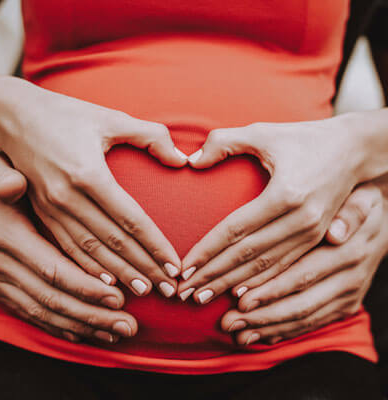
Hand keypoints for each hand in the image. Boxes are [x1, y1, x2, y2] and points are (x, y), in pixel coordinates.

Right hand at [0, 76, 186, 297]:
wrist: (12, 115)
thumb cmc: (66, 114)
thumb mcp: (111, 118)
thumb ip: (151, 136)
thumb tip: (182, 159)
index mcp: (89, 174)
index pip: (132, 221)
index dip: (155, 246)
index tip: (175, 266)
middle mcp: (68, 197)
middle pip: (114, 243)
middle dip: (143, 269)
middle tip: (167, 290)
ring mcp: (52, 208)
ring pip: (91, 252)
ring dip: (120, 274)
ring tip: (144, 292)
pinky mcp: (42, 212)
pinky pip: (68, 247)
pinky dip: (88, 268)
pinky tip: (106, 283)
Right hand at [0, 152, 136, 342]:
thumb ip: (1, 177)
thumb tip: (12, 185)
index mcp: (10, 237)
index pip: (54, 269)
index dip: (87, 286)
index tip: (120, 297)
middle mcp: (4, 266)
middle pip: (55, 299)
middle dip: (95, 314)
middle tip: (130, 325)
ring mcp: (0, 282)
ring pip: (46, 313)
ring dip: (84, 326)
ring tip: (117, 333)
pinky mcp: (2, 291)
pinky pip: (33, 316)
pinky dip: (61, 328)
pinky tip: (85, 334)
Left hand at [178, 117, 362, 302]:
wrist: (355, 149)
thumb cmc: (304, 138)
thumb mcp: (263, 132)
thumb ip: (224, 142)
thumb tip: (191, 161)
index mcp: (285, 194)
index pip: (235, 230)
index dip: (207, 251)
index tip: (184, 268)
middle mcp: (300, 220)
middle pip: (247, 255)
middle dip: (213, 275)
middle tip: (185, 292)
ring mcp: (311, 233)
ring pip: (264, 267)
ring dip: (231, 285)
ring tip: (203, 297)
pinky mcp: (316, 238)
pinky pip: (282, 266)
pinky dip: (259, 283)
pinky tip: (239, 294)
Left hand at [221, 183, 387, 344]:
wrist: (383, 226)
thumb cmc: (359, 206)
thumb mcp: (361, 200)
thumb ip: (350, 213)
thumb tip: (336, 232)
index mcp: (347, 252)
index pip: (302, 275)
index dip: (270, 289)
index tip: (239, 298)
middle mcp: (349, 279)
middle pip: (299, 304)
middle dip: (261, 316)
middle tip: (228, 322)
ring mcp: (347, 296)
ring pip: (303, 319)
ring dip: (268, 328)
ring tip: (237, 334)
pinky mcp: (345, 306)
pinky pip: (313, 324)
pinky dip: (285, 331)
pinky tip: (260, 336)